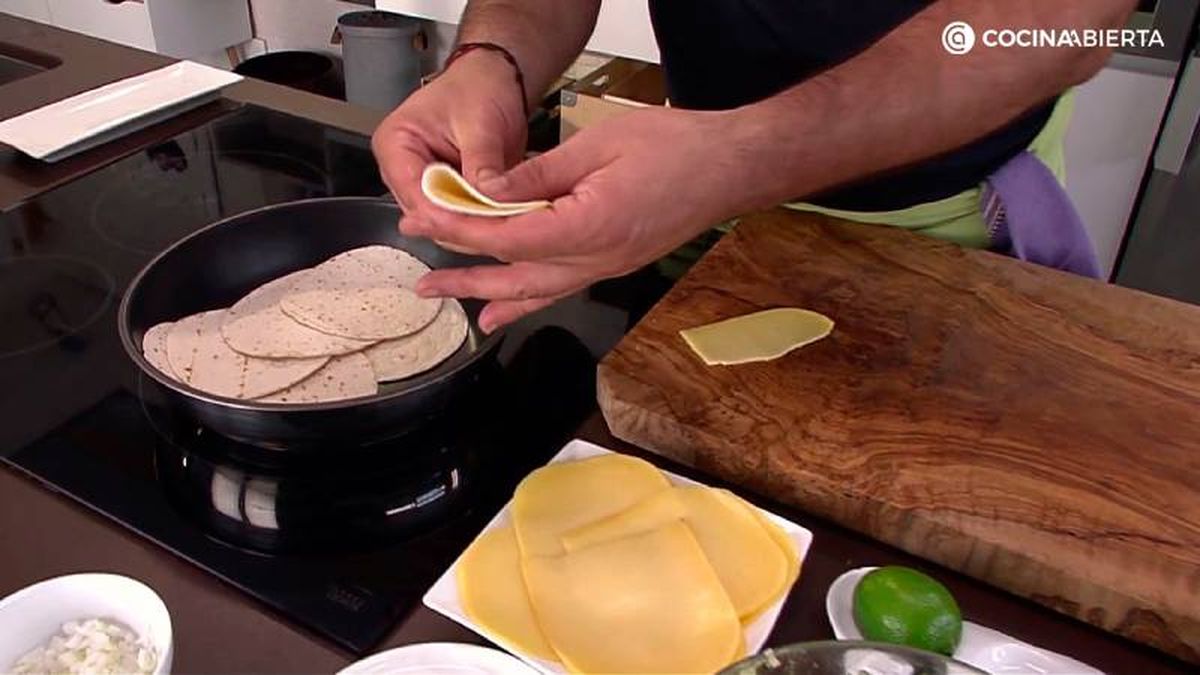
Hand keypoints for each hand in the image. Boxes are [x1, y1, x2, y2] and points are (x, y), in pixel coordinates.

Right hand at [371, 49, 527, 214]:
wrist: (496, 78)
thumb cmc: (479, 87)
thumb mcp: (481, 122)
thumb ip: (482, 164)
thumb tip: (489, 199)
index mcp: (395, 144)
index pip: (413, 193)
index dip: (446, 216)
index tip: (477, 225)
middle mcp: (402, 169)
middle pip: (426, 215)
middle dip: (462, 224)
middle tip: (497, 228)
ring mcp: (423, 185)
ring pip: (443, 223)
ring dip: (473, 226)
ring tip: (503, 222)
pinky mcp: (445, 195)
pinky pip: (460, 219)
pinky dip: (480, 221)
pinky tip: (501, 219)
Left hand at [404, 106, 743, 331]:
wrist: (730, 168)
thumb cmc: (675, 148)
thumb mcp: (597, 146)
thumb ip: (538, 175)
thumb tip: (488, 190)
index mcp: (588, 227)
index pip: (508, 238)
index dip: (462, 231)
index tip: (428, 219)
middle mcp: (595, 259)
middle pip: (513, 275)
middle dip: (463, 275)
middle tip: (422, 280)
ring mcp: (606, 268)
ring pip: (534, 291)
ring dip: (486, 294)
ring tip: (445, 299)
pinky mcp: (613, 264)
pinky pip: (558, 289)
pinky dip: (524, 301)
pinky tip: (500, 313)